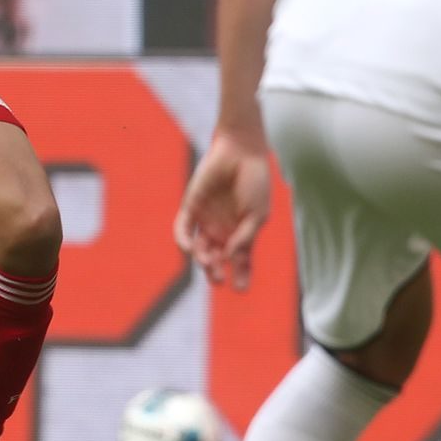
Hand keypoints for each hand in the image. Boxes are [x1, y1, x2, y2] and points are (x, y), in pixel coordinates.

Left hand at [173, 130, 271, 291]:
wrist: (240, 152)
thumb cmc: (254, 182)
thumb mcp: (257, 214)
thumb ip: (245, 238)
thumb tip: (229, 258)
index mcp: (242, 233)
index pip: (240, 262)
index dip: (241, 277)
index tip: (240, 289)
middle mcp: (223, 230)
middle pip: (216, 260)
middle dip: (216, 272)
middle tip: (218, 278)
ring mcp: (207, 220)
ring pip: (200, 249)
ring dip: (202, 260)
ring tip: (208, 262)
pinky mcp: (191, 207)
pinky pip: (183, 230)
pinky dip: (184, 242)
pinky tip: (190, 249)